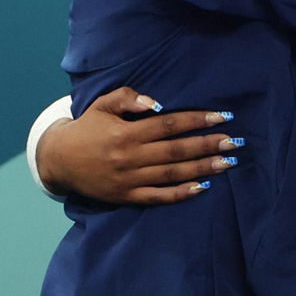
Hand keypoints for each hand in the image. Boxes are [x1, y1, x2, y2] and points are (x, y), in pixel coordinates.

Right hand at [36, 87, 241, 204]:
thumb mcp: (103, 104)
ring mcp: (130, 179)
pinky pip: (158, 196)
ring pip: (173, 174)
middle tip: (236, 142)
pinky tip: (203, 187)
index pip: (170, 125)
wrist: (59, 160)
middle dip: (209, 145)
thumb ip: (129, 98)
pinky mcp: (127, 196)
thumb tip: (156, 103)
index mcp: (126, 133)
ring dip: (203, 168)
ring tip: (228, 163)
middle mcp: (130, 157)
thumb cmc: (87, 127)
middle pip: (177, 150)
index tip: (223, 116)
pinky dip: (181, 193)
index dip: (198, 120)